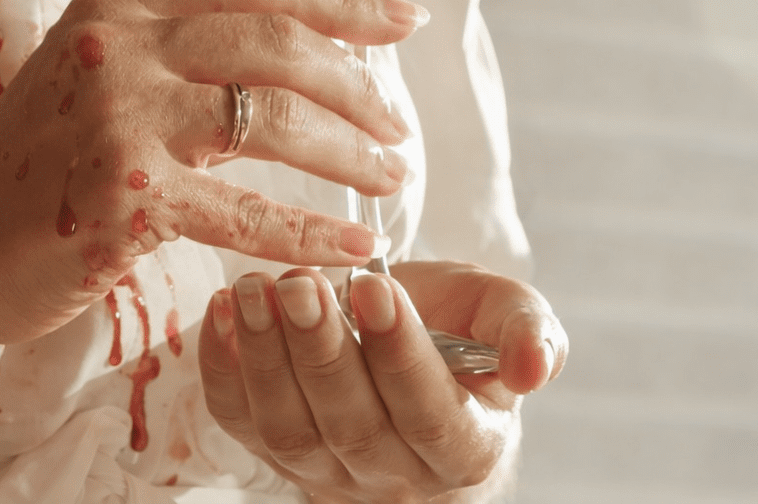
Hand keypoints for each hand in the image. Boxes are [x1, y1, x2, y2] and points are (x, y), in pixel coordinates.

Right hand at [0, 0, 424, 345]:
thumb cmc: (30, 165)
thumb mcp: (91, 75)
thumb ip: (172, 50)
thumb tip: (290, 46)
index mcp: (120, 9)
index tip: (402, 22)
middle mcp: (119, 49)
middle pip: (275, 42)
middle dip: (358, 83)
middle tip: (399, 124)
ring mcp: (118, 120)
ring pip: (271, 118)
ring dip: (349, 153)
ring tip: (390, 178)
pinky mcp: (123, 199)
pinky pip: (246, 214)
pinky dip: (312, 235)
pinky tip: (355, 248)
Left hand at [199, 262, 567, 503]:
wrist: (407, 349)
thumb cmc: (462, 332)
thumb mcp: (503, 315)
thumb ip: (526, 330)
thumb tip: (533, 368)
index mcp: (463, 446)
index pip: (429, 413)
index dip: (399, 353)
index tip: (374, 288)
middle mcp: (394, 474)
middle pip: (353, 426)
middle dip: (322, 350)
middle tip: (302, 283)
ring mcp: (328, 471)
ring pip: (290, 429)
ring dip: (266, 356)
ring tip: (258, 289)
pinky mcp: (275, 451)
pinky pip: (241, 423)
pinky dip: (224, 369)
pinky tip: (224, 311)